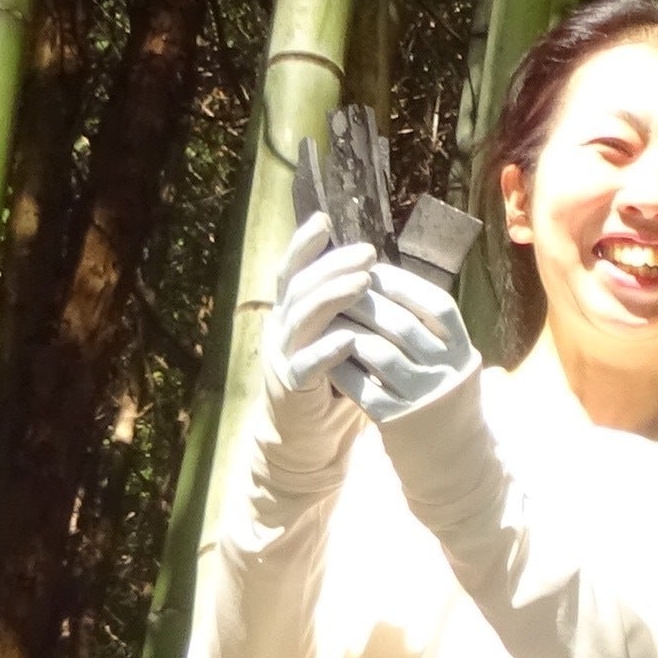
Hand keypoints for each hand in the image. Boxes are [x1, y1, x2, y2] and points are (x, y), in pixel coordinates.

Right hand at [259, 220, 374, 456]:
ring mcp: (283, 356)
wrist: (308, 437)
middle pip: (300, 287)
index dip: (303, 243)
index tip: (324, 219)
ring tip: (363, 283)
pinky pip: (307, 365)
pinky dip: (328, 350)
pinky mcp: (291, 387)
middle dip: (332, 266)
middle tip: (366, 253)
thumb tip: (376, 271)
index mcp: (290, 313)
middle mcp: (281, 328)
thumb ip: (348, 310)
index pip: (293, 270)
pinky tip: (350, 339)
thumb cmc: (332, 383)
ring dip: (333, 298)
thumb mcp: (340, 338)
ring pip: (302, 318)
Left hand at [337, 249, 481, 422]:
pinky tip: (325, 356)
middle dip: (364, 301)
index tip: (370, 272)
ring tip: (326, 319)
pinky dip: (341, 367)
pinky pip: (362, 386)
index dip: (402, 284)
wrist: (456, 465)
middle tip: (336, 288)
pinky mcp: (398, 423)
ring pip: (378, 351)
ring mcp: (423, 399)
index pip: (436, 305)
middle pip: (402, 323)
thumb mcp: (453, 367)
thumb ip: (431, 333)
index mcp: (464, 354)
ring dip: (347, 331)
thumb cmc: (445, 405)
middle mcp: (448, 373)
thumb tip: (392, 285)